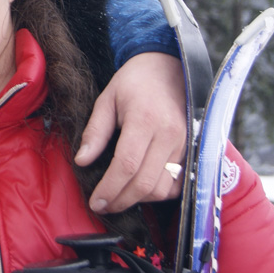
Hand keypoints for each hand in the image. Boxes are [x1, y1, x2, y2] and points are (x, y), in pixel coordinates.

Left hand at [75, 52, 186, 212]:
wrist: (167, 67)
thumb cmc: (134, 82)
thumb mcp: (106, 100)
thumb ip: (95, 132)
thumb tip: (81, 161)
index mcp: (144, 120)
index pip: (126, 166)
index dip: (109, 189)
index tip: (95, 202)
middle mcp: (169, 135)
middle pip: (145, 183)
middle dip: (121, 200)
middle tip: (103, 205)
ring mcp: (184, 144)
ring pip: (163, 188)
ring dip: (139, 199)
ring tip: (118, 197)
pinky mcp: (192, 149)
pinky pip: (178, 183)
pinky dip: (159, 193)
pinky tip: (141, 189)